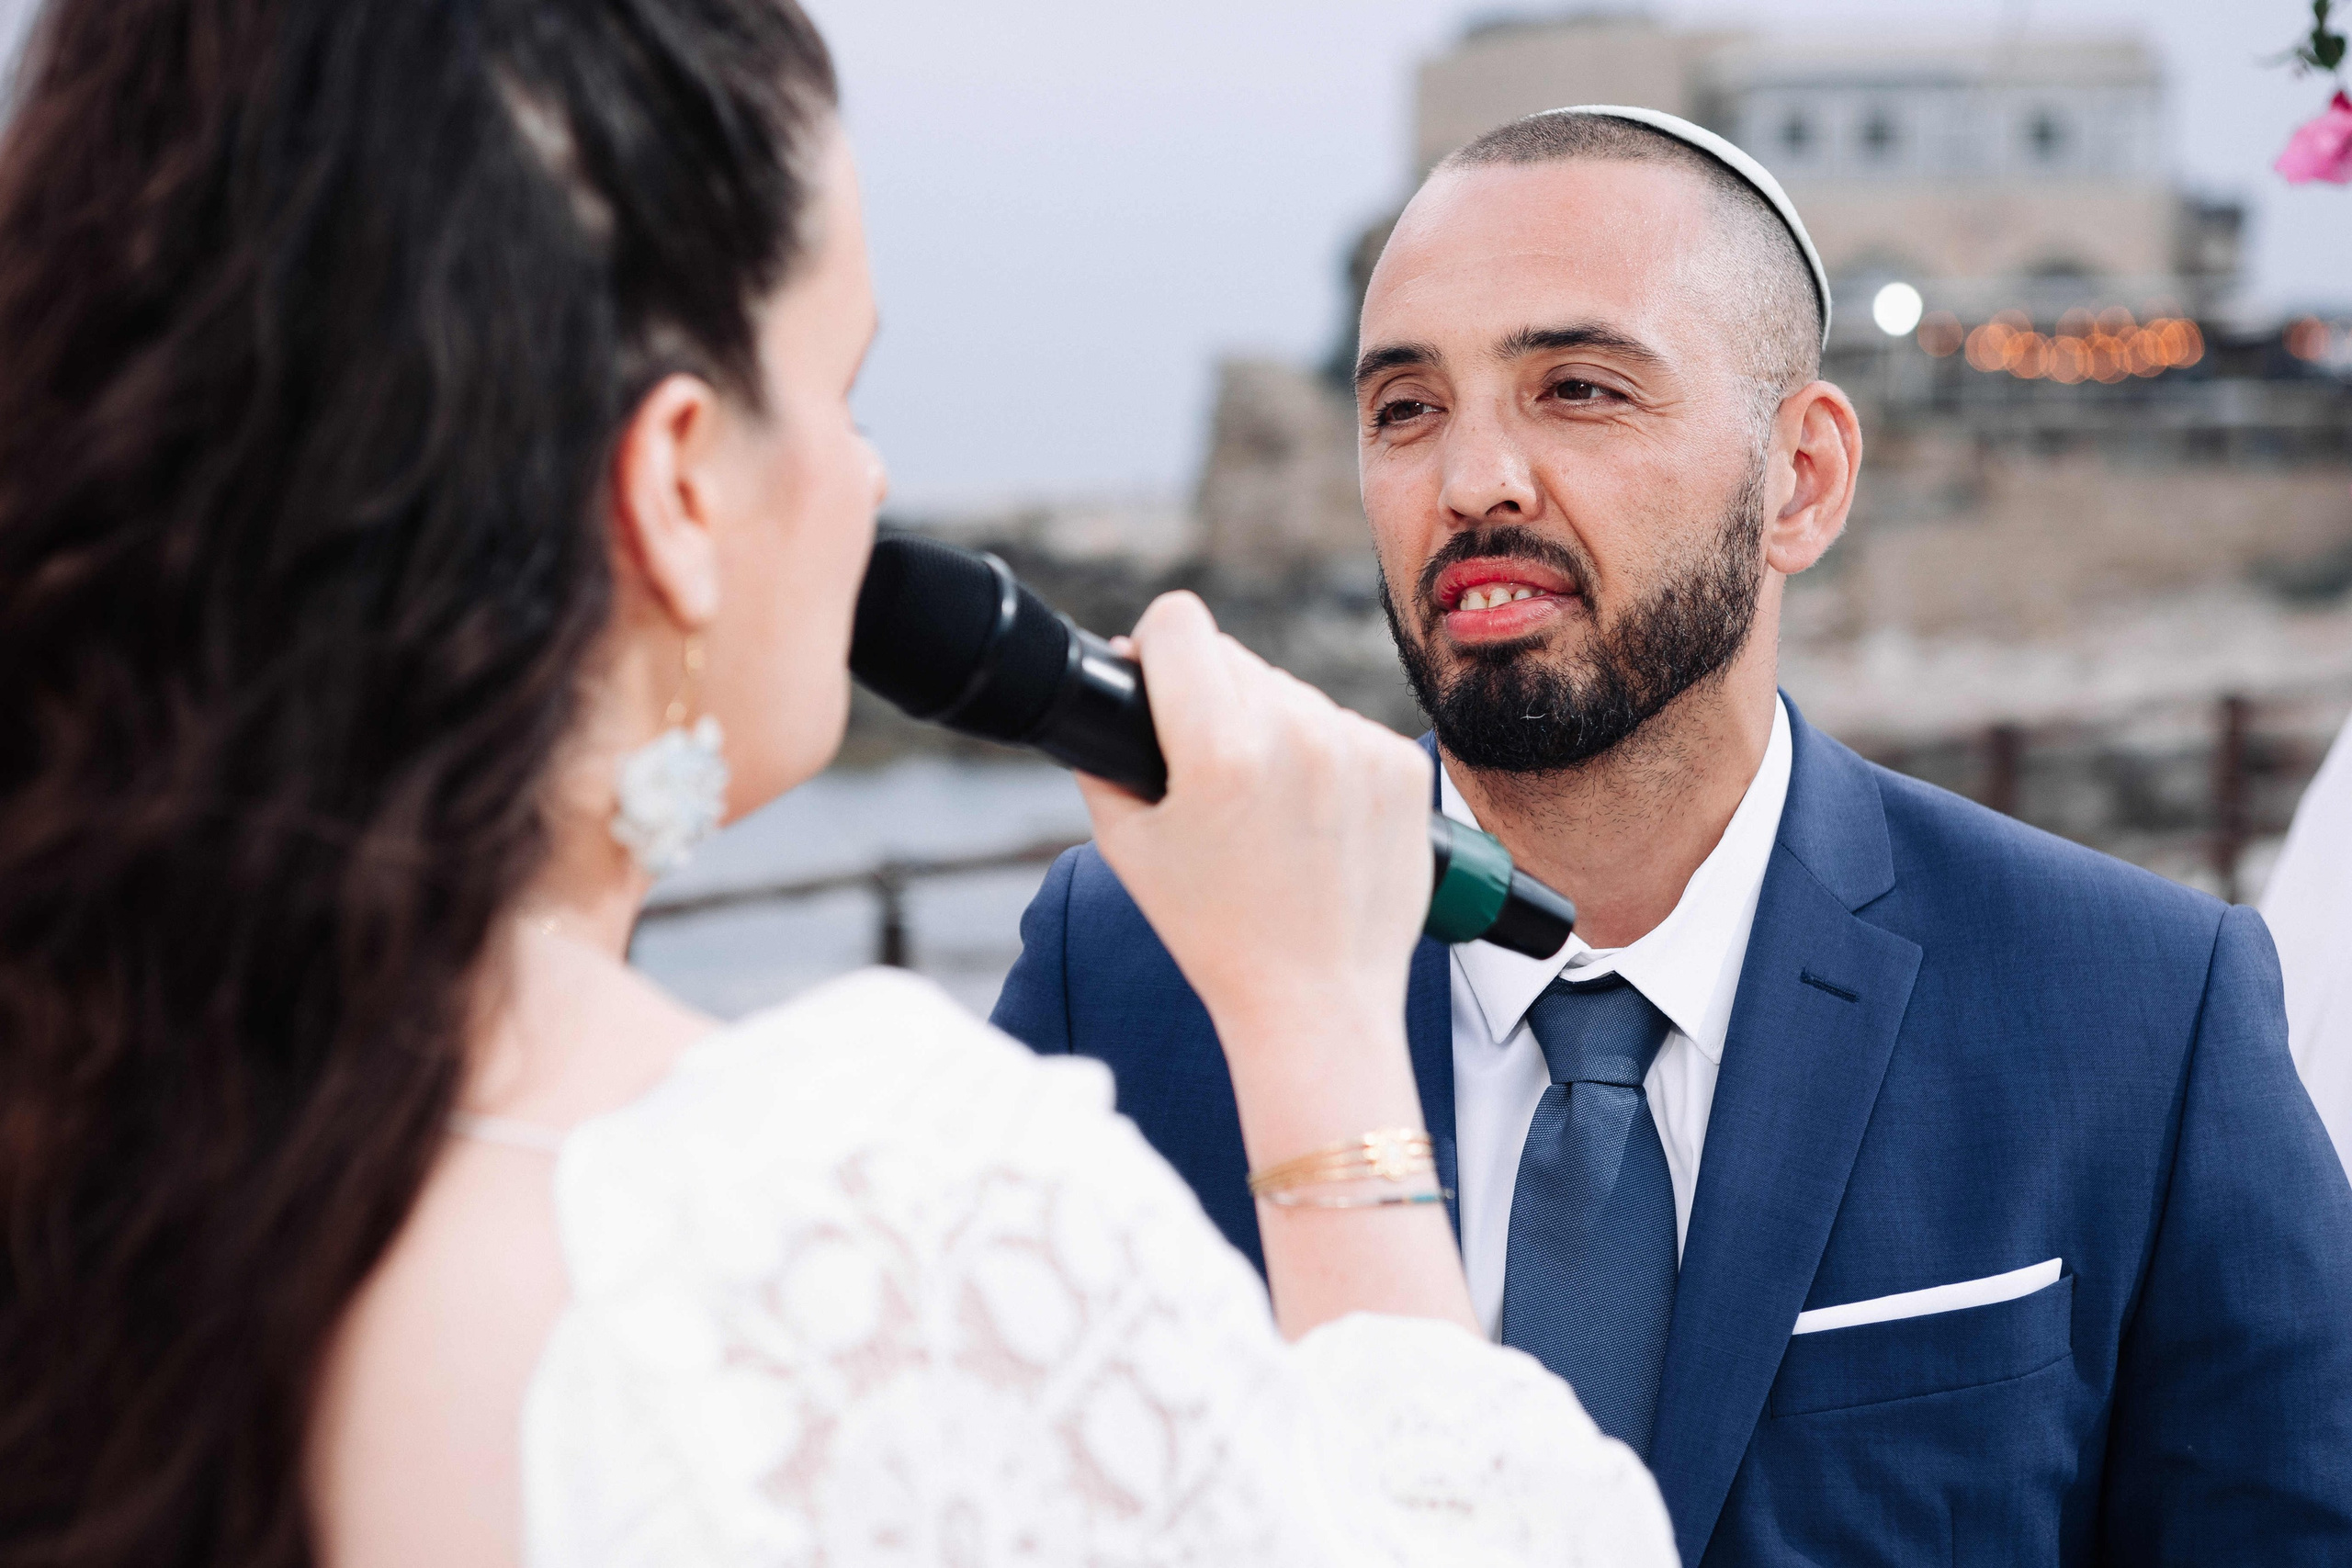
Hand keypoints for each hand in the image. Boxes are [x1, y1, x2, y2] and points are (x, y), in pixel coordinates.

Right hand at [1079, 593, 1473, 1340]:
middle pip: (1235, 658)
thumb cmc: (1216, 933)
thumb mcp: (1128, 846)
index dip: (1156, 648)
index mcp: (1220, 750)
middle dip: (1212, 700)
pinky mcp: (1401, 766)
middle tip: (1211, 776)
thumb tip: (1116, 680)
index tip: (1157, 680)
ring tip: (1266, 809)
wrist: (1317, 1000)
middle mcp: (1295, 735)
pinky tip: (1313, 819)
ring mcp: (1357, 748)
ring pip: (1291, 692)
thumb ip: (1106, 756)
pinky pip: (1343, 726)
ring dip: (1271, 728)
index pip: (1179, 623)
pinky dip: (1324, 758)